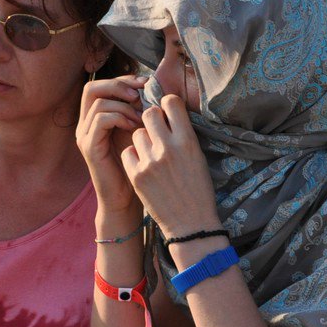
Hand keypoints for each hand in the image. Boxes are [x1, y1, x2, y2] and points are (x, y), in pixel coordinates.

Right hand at [77, 74, 146, 214]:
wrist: (125, 200)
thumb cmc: (136, 167)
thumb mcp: (139, 132)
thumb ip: (140, 110)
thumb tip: (154, 87)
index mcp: (95, 119)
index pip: (102, 85)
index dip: (123, 79)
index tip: (145, 83)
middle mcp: (85, 125)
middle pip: (92, 88)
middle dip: (119, 85)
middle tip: (140, 94)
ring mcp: (84, 136)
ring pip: (97, 101)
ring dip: (123, 104)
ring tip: (140, 116)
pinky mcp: (89, 147)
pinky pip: (100, 119)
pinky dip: (119, 117)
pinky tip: (134, 126)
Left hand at [121, 95, 219, 237]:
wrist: (190, 223)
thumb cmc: (198, 189)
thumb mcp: (198, 156)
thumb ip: (182, 134)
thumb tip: (168, 112)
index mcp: (188, 140)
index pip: (171, 103)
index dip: (167, 104)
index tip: (167, 111)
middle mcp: (168, 147)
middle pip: (149, 113)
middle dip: (151, 119)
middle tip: (155, 131)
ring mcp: (150, 161)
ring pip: (137, 133)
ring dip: (142, 140)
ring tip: (152, 154)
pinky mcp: (136, 175)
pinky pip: (128, 151)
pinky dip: (134, 156)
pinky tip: (143, 166)